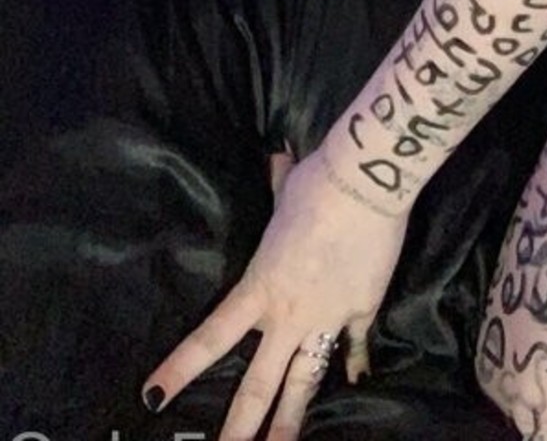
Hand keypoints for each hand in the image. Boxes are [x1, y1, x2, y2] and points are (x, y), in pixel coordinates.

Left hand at [143, 148, 409, 439]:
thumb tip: (278, 158)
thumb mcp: (285, 189)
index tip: (153, 396)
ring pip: (304, 383)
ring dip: (291, 421)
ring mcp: (326, 318)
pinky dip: (355, 363)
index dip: (180, 369)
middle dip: (239, 428)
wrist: (366, 183)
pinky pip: (354, 346)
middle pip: (258, 385)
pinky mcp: (361, 311)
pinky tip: (357, 381)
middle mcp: (288, 315)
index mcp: (259, 288)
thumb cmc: (316, 182)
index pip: (211, 338)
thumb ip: (278, 186)